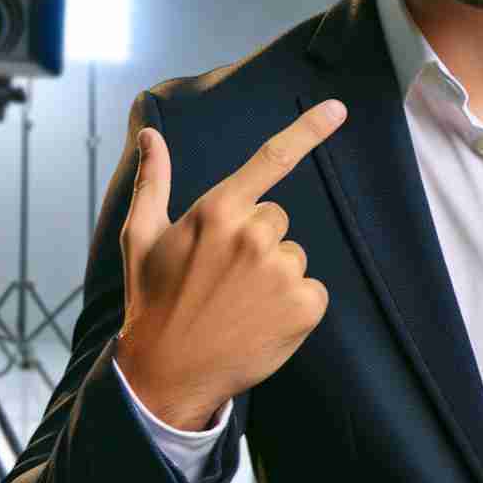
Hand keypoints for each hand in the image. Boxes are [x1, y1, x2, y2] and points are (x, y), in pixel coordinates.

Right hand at [109, 99, 347, 429]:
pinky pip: (312, 291)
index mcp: (218, 211)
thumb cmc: (153, 301)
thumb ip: (154, 181)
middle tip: (223, 276)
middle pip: (276, 220)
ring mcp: (281, 272)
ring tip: (237, 304)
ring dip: (273, 276)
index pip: (272, 159)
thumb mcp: (142, 238)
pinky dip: (292, 306)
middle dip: (255, 241)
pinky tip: (259, 321)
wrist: (166, 373)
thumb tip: (152, 135)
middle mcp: (253, 235)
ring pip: (292, 257)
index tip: (339, 108)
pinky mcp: (304, 306)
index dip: (308, 130)